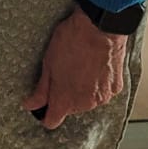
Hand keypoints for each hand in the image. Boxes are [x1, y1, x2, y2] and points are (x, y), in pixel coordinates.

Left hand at [22, 6, 127, 129]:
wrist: (100, 27)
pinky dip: (97, 83)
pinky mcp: (116, 87)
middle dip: (64, 95)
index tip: (43, 105)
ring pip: (87, 100)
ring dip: (82, 90)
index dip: (45, 114)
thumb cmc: (72, 41)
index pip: (52, 121)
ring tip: (78, 66)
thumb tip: (30, 105)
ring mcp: (103, 97)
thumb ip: (41, 90)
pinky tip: (93, 66)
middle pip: (70, 109)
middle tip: (62, 72)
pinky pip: (102, 91)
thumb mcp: (48, 63)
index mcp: (66, 100)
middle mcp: (86, 104)